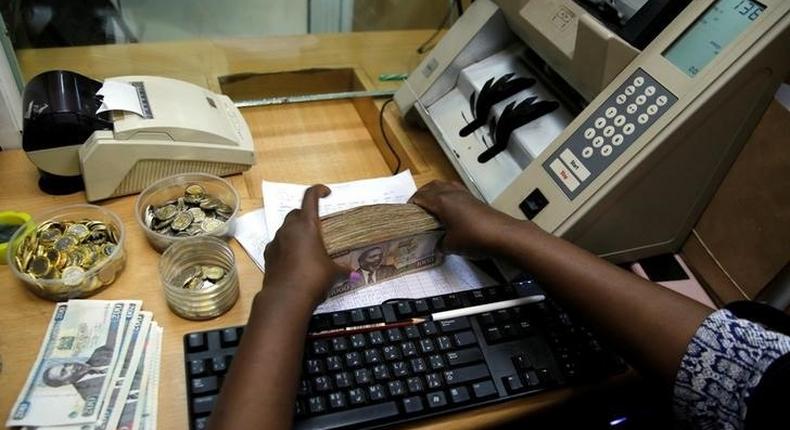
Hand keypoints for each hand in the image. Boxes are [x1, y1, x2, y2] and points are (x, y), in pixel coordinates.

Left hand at [263, 185, 347, 307]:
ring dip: (296, 232)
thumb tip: (356, 274)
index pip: (310, 197)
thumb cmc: (313, 278)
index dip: (318, 190)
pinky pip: (278, 244)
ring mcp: (276, 241)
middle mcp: (289, 229)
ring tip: (307, 246)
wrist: (286, 297)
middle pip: (296, 212)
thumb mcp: (333, 273)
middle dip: (306, 215)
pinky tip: (294, 259)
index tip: (326, 193)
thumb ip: (344, 270)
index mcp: (307, 225)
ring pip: (285, 228)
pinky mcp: (268, 255)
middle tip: (317, 226)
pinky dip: (286, 246)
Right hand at [409, 180, 519, 256]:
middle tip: (416, 208)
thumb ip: (440, 244)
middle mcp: (450, 192)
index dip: (411, 205)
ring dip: (434, 192)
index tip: (406, 214)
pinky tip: (448, 208)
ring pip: (443, 185)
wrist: (502, 235)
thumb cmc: (473, 238)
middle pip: (430, 187)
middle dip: (421, 195)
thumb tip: (439, 244)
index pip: (419, 197)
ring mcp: (463, 193)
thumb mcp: (451, 245)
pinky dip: (447, 195)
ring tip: (430, 205)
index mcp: (441, 201)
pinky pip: (454, 190)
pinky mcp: (473, 198)